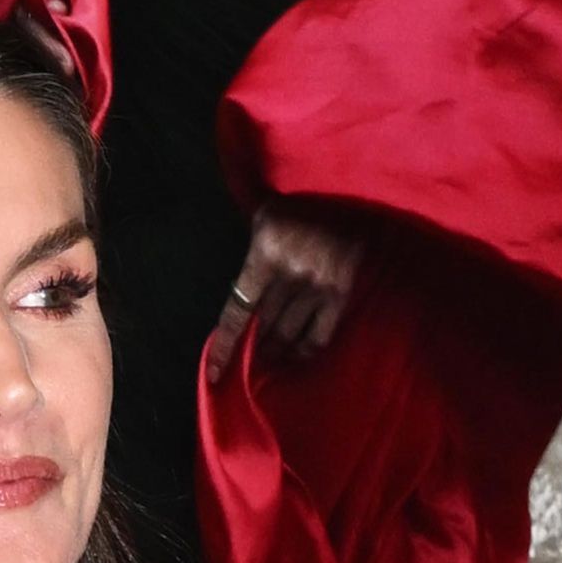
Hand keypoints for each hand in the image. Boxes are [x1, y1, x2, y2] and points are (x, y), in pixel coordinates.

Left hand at [216, 202, 371, 362]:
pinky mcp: (341, 291)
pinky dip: (307, 349)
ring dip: (277, 351)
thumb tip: (243, 297)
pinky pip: (321, 333)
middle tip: (250, 361)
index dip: (225, 346)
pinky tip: (299, 356)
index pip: (238, 312)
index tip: (214, 372)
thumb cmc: (298, 203)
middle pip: (264, 326)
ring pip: (290, 334)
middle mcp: (291, 274)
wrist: (347, 190)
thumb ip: (252, 256)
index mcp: (265, 254)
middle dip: (255, 348)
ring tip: (271, 360)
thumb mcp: (264, 219)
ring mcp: (318, 285)